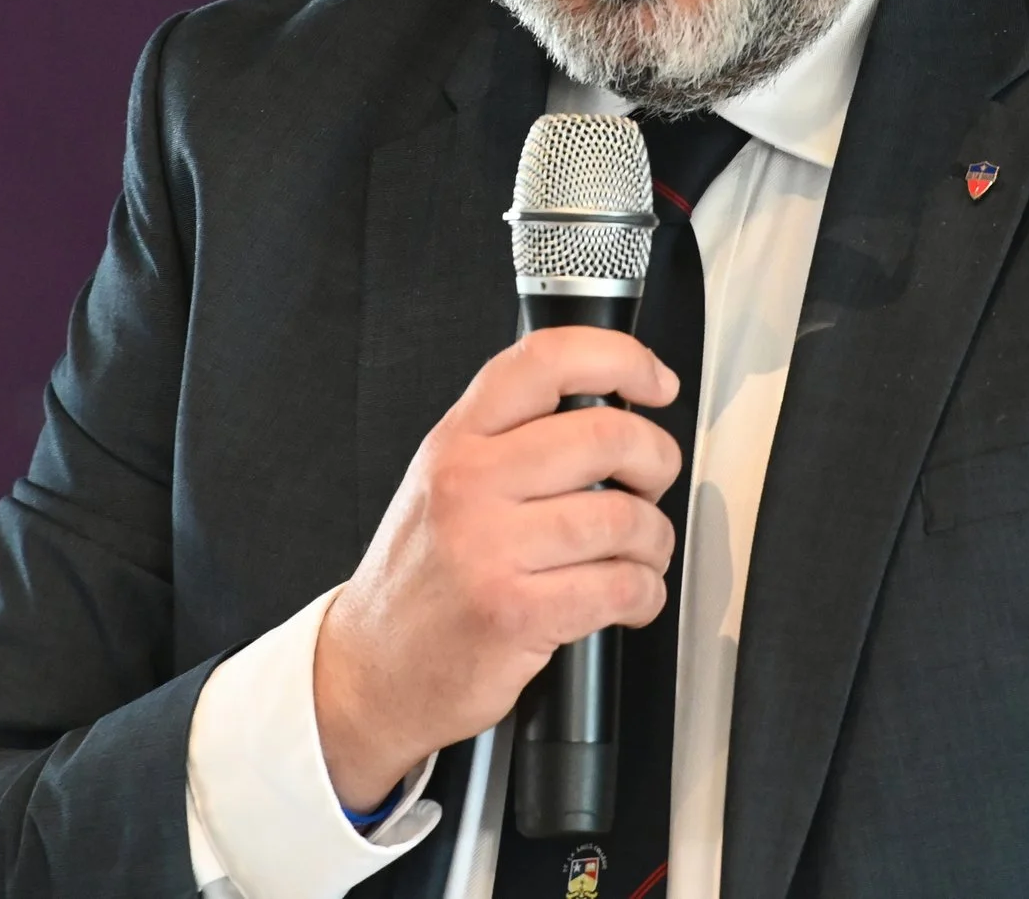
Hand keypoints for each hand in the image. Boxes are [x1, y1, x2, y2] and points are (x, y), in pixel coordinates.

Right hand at [312, 327, 681, 812]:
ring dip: (654, 540)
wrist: (372, 670)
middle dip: (656, 460)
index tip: (654, 382)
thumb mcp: (444, 482)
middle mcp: (469, 484)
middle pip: (606, 436)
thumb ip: (510, 438)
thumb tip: (612, 408)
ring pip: (624, 517)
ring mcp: (490, 549)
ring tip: (640, 554)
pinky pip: (621, 587)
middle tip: (652, 483)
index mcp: (457, 441)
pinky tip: (629, 598)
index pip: (547, 361)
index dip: (621, 358)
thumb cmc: (422, 578)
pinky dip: (645, 594)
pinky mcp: (516, 613)